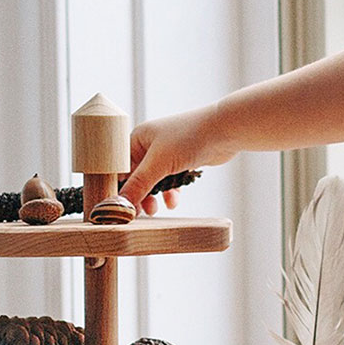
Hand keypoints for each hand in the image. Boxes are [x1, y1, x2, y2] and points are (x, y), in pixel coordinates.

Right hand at [123, 105, 237, 208]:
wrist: (225, 131)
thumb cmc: (189, 137)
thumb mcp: (159, 163)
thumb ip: (139, 184)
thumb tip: (120, 203)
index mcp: (138, 138)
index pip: (120, 166)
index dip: (118, 186)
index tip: (118, 206)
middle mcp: (150, 144)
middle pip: (136, 176)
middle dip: (137, 195)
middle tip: (137, 214)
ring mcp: (167, 153)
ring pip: (154, 181)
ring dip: (153, 196)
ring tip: (155, 210)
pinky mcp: (182, 162)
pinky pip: (170, 181)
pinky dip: (171, 192)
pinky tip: (173, 202)